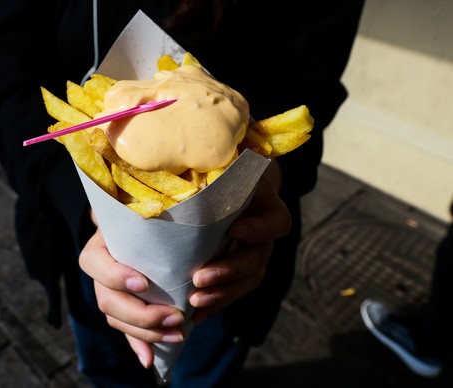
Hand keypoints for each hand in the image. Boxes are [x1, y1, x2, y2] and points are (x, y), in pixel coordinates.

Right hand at [79, 227, 185, 367]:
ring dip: (146, 333)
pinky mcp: (119, 309)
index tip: (144, 284)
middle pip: (108, 301)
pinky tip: (149, 359)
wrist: (142, 228)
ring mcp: (106, 292)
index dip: (117, 277)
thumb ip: (149, 216)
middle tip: (175, 317)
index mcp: (99, 246)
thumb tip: (172, 207)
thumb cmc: (146, 217)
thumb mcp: (142, 214)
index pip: (96, 264)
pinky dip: (138, 345)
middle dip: (142, 315)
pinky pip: (124, 330)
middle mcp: (99, 271)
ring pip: (116, 319)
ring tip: (176, 334)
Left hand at [189, 161, 290, 322]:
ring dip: (223, 294)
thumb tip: (198, 147)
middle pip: (258, 258)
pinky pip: (235, 292)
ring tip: (195, 303)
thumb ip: (223, 158)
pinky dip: (216, 305)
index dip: (259, 228)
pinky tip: (196, 317)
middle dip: (230, 271)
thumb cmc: (227, 169)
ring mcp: (255, 253)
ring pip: (249, 280)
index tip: (235, 230)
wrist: (236, 184)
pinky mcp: (241, 270)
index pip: (276, 221)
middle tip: (199, 279)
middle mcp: (265, 234)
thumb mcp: (228, 159)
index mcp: (267, 206)